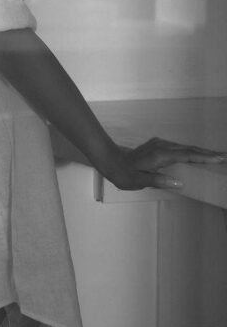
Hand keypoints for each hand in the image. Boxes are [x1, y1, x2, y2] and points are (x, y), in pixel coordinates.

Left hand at [107, 137, 226, 190]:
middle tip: (223, 157)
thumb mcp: (140, 181)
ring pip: (184, 147)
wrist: (111, 161)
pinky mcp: (157, 145)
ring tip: (215, 157)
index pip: (187, 155)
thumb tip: (179, 182)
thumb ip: (159, 181)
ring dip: (199, 152)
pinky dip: (190, 151)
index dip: (204, 157)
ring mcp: (159, 144)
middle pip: (189, 149)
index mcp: (160, 155)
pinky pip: (178, 148)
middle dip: (207, 153)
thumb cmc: (125, 174)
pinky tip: (195, 155)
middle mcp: (162, 147)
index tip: (219, 159)